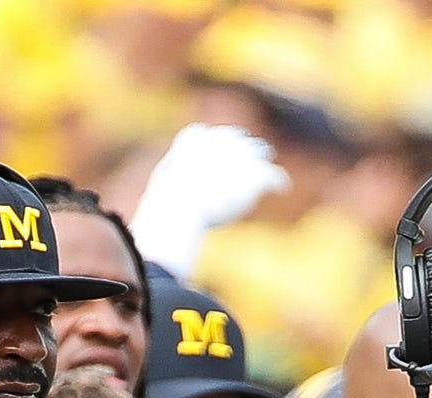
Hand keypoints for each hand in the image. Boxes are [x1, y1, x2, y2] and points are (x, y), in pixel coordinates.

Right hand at [129, 123, 288, 277]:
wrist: (183, 203)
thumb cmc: (164, 206)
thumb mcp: (157, 200)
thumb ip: (161, 202)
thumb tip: (149, 229)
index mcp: (192, 140)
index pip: (206, 134)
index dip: (214, 143)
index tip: (219, 152)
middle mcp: (216, 142)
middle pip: (235, 139)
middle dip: (243, 147)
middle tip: (253, 153)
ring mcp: (238, 156)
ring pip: (257, 152)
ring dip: (261, 160)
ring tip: (267, 168)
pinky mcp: (256, 173)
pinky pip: (272, 175)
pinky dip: (278, 181)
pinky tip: (282, 187)